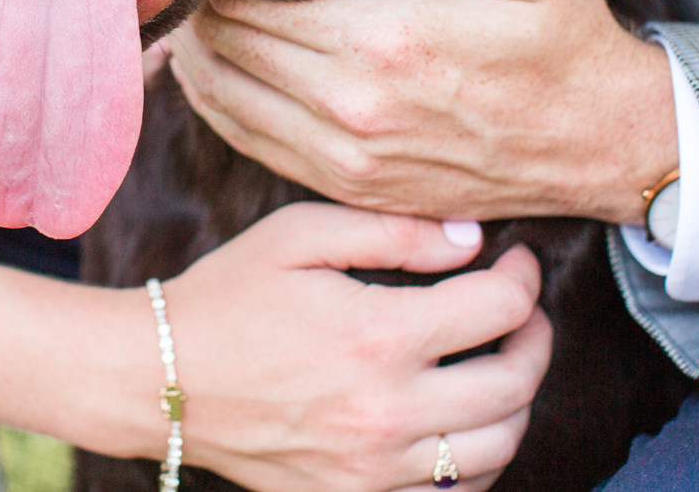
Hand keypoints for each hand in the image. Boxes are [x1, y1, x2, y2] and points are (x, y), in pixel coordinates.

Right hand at [170, 203, 549, 491]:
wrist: (161, 380)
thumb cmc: (229, 296)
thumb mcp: (300, 235)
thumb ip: (394, 231)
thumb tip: (472, 240)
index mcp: (377, 336)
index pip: (500, 310)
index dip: (523, 279)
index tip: (516, 262)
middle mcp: (386, 412)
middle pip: (515, 386)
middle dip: (537, 339)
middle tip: (523, 313)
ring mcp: (373, 469)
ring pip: (497, 449)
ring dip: (515, 402)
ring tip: (498, 363)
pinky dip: (476, 457)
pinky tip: (459, 418)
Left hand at [171, 0, 676, 223]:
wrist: (605, 141)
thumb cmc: (561, 36)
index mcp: (387, 41)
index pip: (257, 7)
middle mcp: (358, 109)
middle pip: (234, 55)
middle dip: (201, 15)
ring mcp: (354, 161)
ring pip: (234, 108)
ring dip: (200, 65)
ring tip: (188, 22)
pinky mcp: (360, 191)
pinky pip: (262, 151)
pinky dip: (226, 113)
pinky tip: (216, 79)